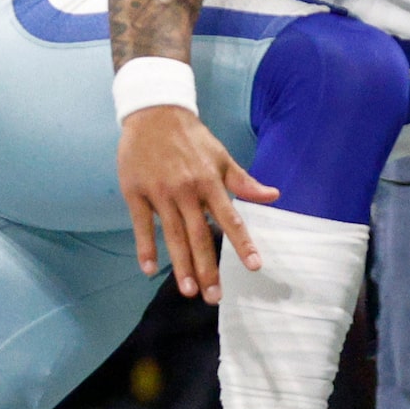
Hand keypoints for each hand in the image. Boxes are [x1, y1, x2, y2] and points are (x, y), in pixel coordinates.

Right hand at [116, 103, 277, 301]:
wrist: (153, 112)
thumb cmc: (191, 137)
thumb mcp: (220, 155)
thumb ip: (244, 181)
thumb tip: (274, 196)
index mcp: (209, 182)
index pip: (230, 218)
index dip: (242, 243)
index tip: (254, 266)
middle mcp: (186, 190)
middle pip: (199, 235)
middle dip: (207, 268)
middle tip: (214, 297)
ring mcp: (160, 192)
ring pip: (173, 235)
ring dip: (180, 265)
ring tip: (189, 290)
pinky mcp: (136, 192)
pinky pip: (142, 225)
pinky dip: (145, 247)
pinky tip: (149, 269)